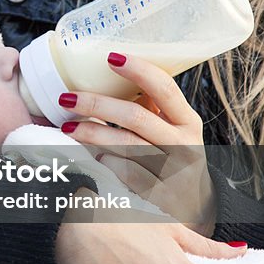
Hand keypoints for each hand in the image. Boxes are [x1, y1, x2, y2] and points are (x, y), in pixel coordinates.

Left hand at [60, 53, 215, 233]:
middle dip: (97, 105)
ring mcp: (172, 171)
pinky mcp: (158, 194)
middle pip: (136, 117)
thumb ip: (153, 106)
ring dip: (92, 134)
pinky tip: (92, 155)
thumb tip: (113, 75)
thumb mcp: (174, 129)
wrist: (195, 206)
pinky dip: (105, 160)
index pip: (164, 88)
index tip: (111, 57)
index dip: (139, 70)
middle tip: (67, 98)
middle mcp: (184, 144)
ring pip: (126, 146)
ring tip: (69, 128)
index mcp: (188, 121)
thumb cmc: (176, 157)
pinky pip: (124, 173)